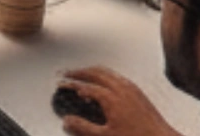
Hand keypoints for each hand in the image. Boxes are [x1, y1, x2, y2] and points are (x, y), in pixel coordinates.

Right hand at [57, 68, 180, 135]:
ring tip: (82, 74)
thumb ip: (84, 128)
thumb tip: (68, 121)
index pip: (85, 86)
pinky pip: (117, 76)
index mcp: (111, 98)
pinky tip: (104, 82)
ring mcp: (131, 88)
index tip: (62, 84)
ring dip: (92, 71)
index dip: (71, 84)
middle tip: (67, 73)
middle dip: (79, 72)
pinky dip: (105, 75)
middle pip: (95, 72)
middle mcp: (121, 89)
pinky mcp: (138, 92)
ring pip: (107, 72)